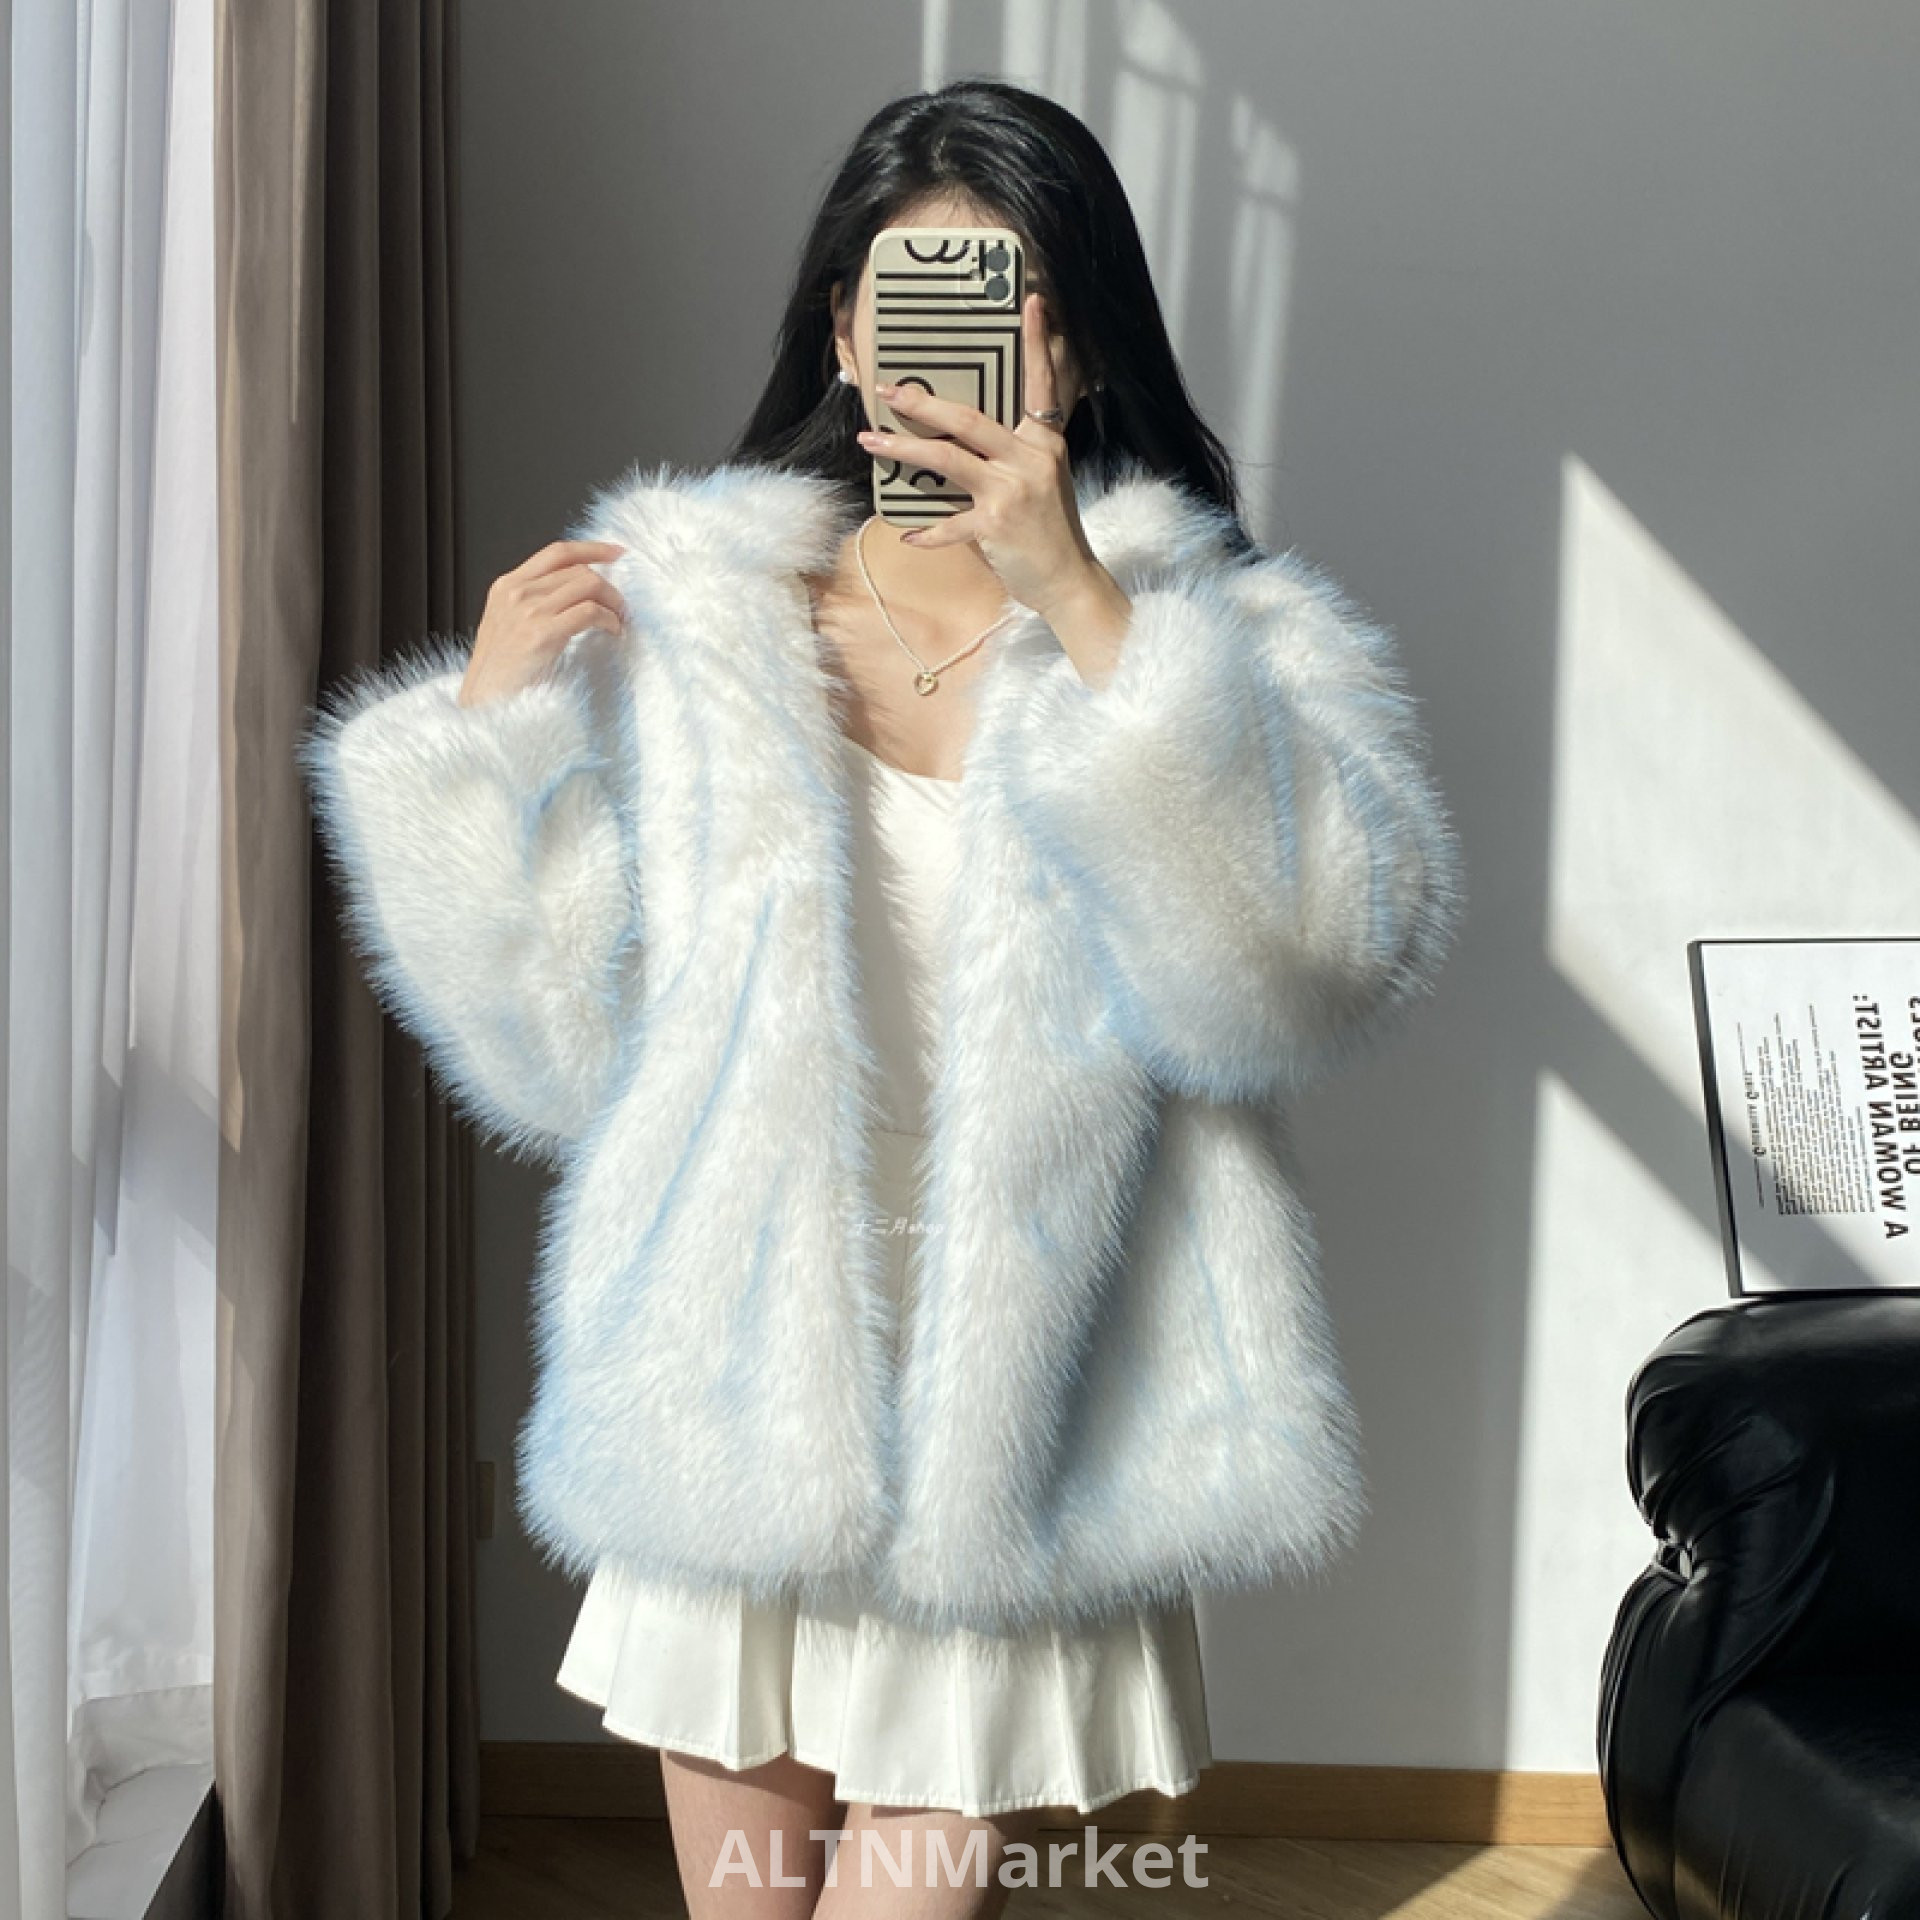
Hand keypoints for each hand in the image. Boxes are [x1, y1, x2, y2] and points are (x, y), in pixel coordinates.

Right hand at [459, 539, 626, 707]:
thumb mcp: (508, 625)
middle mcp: (516, 592)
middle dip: (609, 585)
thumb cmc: (500, 673)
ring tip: (618, 619)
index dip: (591, 549)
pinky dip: (609, 619)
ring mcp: (528, 611)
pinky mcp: (541, 633)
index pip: (557, 553)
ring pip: (588, 585)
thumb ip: (534, 604)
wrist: (483, 700)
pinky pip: (590, 612)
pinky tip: (612, 631)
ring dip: (612, 602)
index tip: (616, 553)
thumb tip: (575, 594)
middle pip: (578, 569)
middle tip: (620, 605)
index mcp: (506, 586)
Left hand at [854, 291, 1116, 620]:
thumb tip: (961, 439)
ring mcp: (1013, 491)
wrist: (1070, 580)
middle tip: (889, 391)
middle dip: (923, 403)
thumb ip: (1011, 455)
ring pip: (948, 459)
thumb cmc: (1050, 531)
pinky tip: (907, 533)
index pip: (1041, 383)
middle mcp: (1030, 459)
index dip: (1035, 344)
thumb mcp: (1043, 481)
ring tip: (871, 443)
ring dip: (904, 451)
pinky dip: (926, 532)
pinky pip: (950, 524)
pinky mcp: (997, 525)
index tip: (1031, 303)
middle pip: (969, 419)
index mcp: (1044, 442)